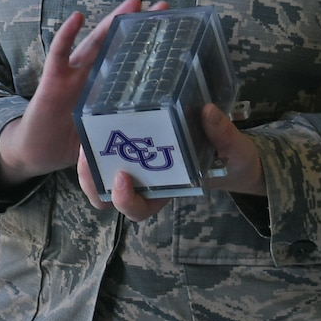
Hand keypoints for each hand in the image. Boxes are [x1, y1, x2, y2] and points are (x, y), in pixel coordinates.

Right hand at [0, 0, 163, 184]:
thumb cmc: (72, 144)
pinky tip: (76, 18)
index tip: (177, 32)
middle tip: (164, 5)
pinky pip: (59, 54)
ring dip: (111, 22)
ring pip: (95, 43)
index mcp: (106, 89)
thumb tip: (161, 137)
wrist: (37, 152)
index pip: (132, 63)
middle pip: (118, 45)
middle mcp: (92, 77)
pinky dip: (67, 35)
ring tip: (132, 3)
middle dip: (139, 26)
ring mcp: (73, 75)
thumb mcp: (105, 135)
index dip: (151, 47)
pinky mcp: (53, 80)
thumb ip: (124, 129)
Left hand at [78, 101, 265, 220]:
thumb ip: (223, 136)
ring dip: (89, 158)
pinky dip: (101, 135)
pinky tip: (97, 112)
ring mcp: (140, 165)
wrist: (234, 155)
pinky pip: (112, 145)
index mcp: (167, 192)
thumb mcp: (235, 151)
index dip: (125, 199)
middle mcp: (147, 182)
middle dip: (91, 180)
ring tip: (85, 133)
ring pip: (102, 171)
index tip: (122, 177)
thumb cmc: (234, 161)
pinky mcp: (138, 144)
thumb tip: (208, 112)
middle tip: (86, 155)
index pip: (138, 208)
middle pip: (107, 195)